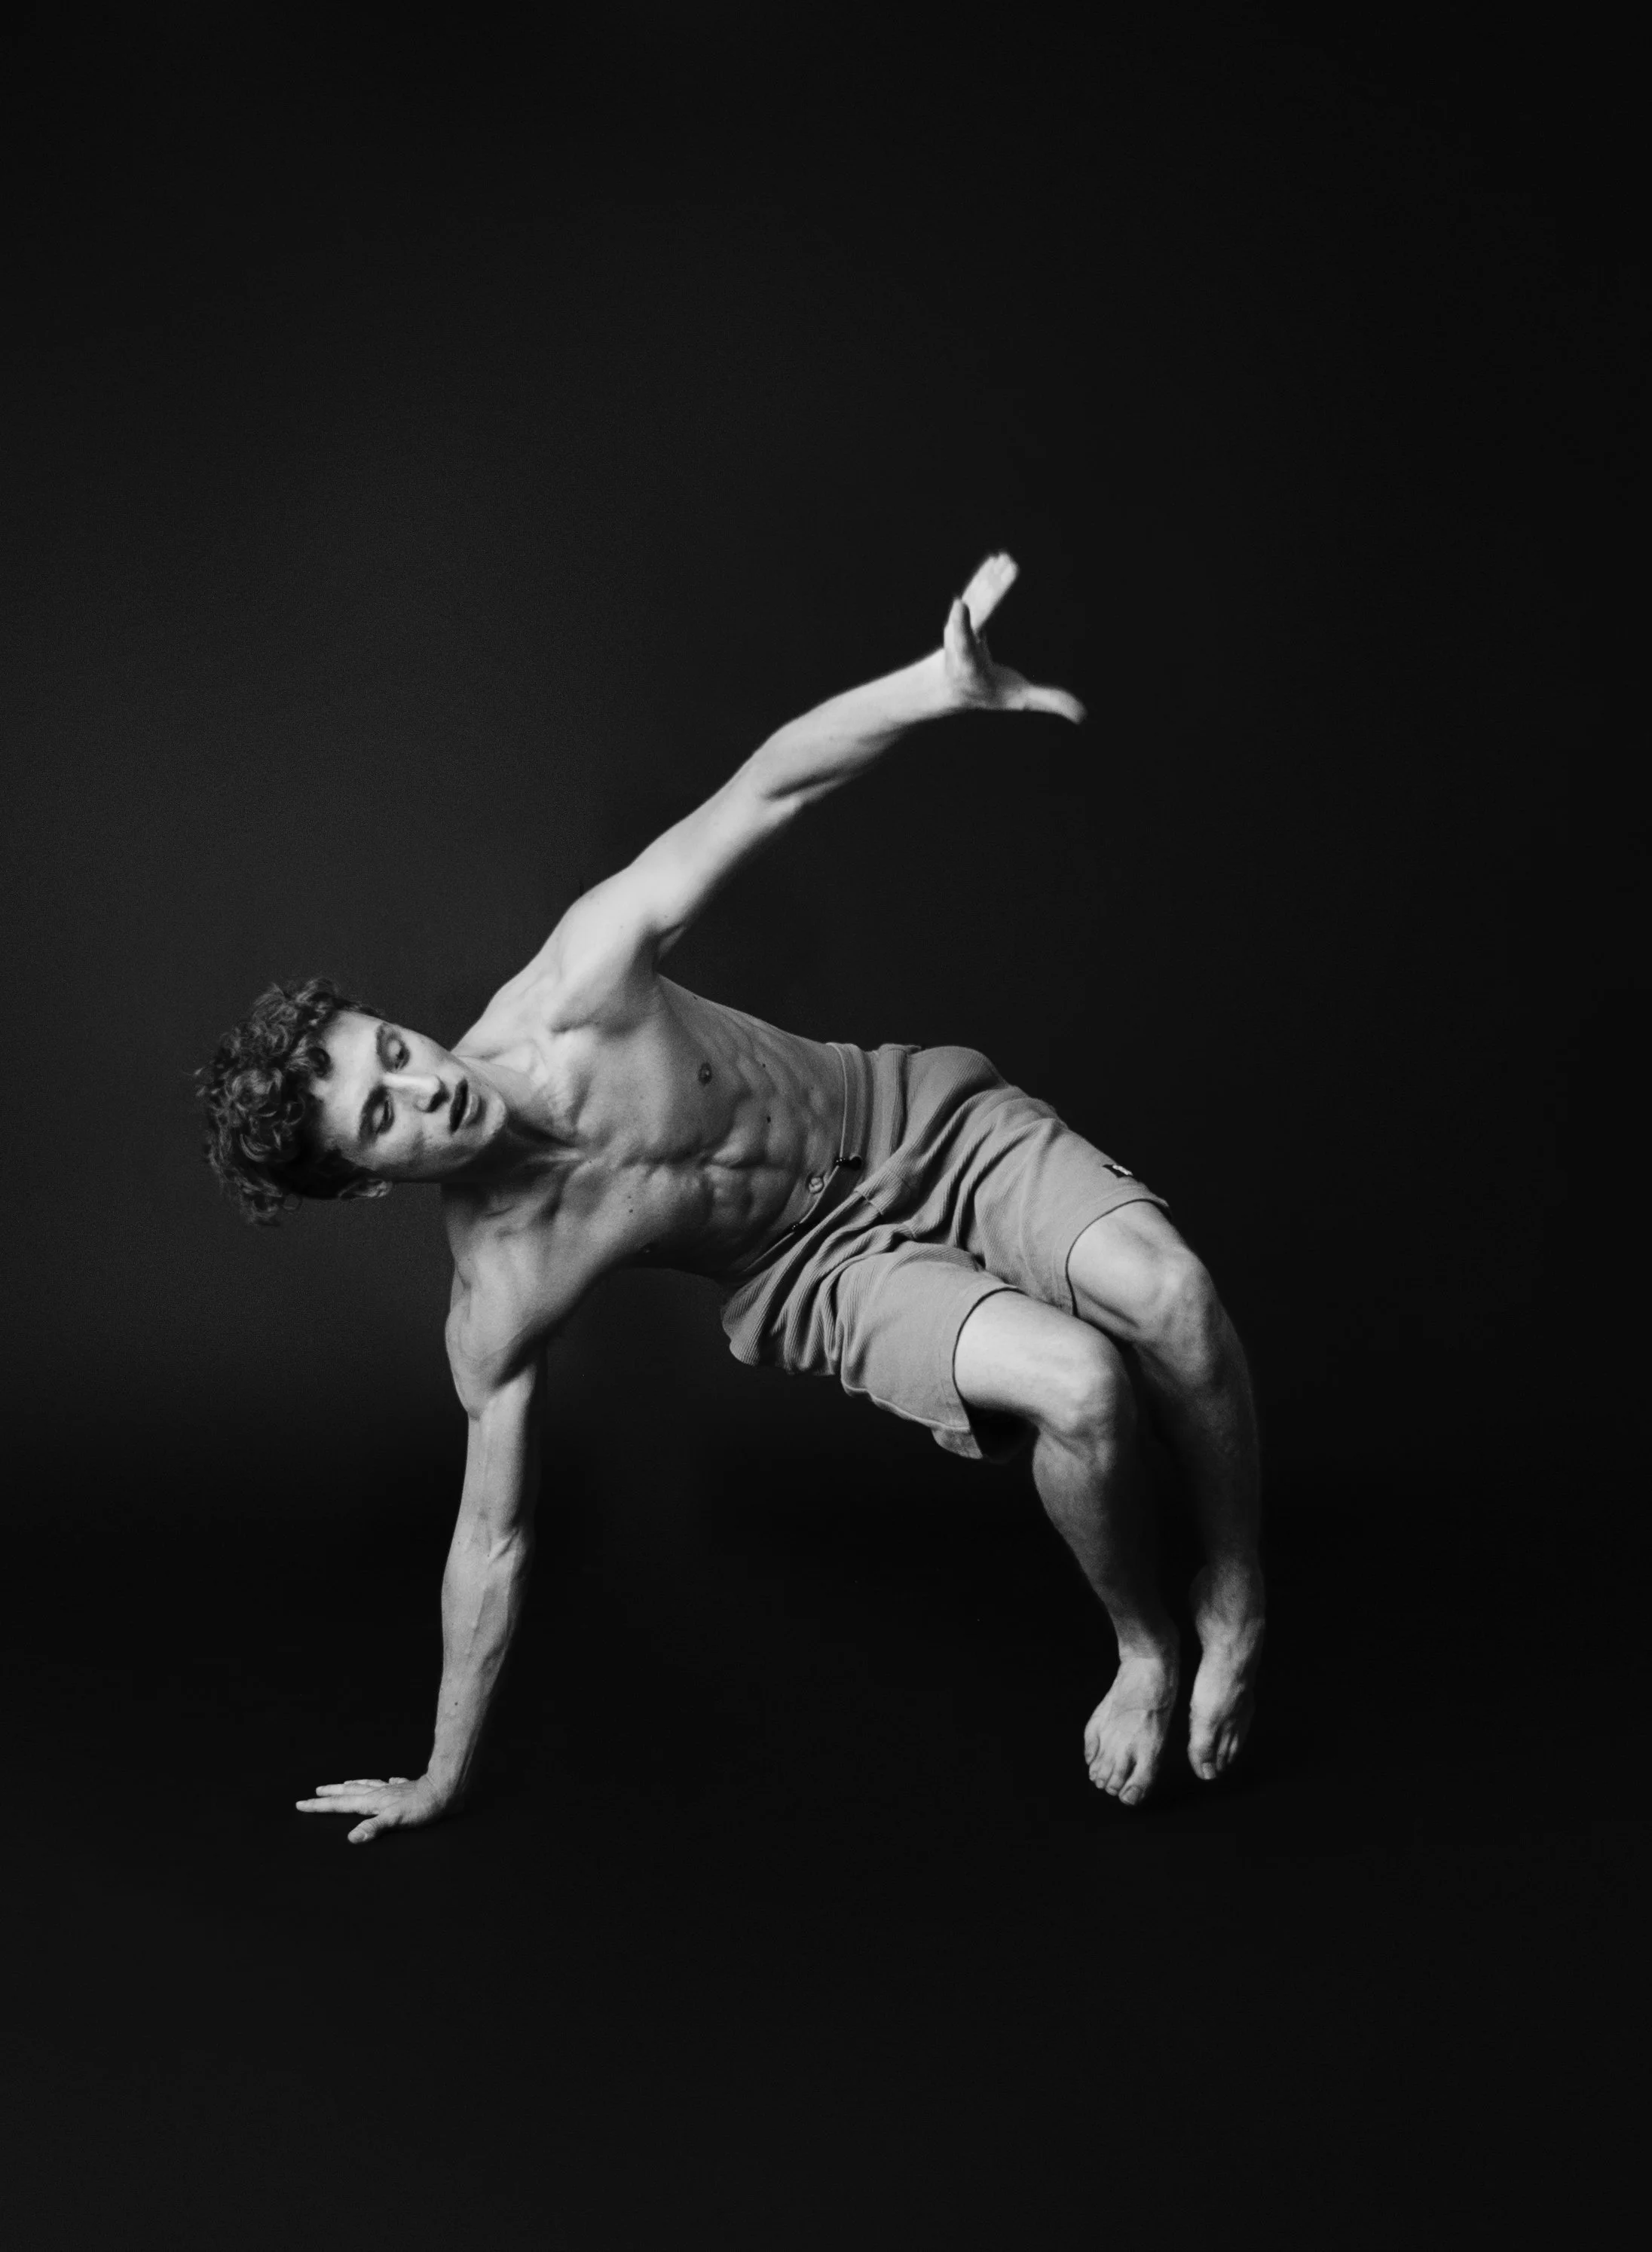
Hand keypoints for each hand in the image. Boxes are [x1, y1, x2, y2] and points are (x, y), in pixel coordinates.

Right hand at [295, 1771, 453, 1845]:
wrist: (446, 1789)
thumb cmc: (422, 1808)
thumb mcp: (396, 1821)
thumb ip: (373, 1828)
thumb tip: (350, 1838)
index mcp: (373, 1802)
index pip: (341, 1804)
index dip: (321, 1805)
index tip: (301, 1803)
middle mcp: (380, 1793)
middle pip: (349, 1792)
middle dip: (331, 1793)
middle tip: (314, 1791)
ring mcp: (393, 1790)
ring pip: (367, 1785)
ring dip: (352, 1785)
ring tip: (342, 1783)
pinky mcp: (406, 1789)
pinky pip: (390, 1783)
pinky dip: (383, 1782)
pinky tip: (387, 1780)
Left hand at [940, 552, 1084, 723]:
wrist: (950, 682)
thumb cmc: (986, 691)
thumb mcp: (1017, 699)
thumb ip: (1048, 701)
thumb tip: (1083, 715)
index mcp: (968, 663)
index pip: (964, 642)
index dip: (960, 625)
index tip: (959, 605)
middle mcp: (959, 640)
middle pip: (976, 611)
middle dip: (991, 590)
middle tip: (1008, 568)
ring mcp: (959, 623)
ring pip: (976, 596)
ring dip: (992, 577)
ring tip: (1007, 560)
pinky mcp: (964, 610)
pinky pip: (975, 590)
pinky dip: (985, 575)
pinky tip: (997, 559)